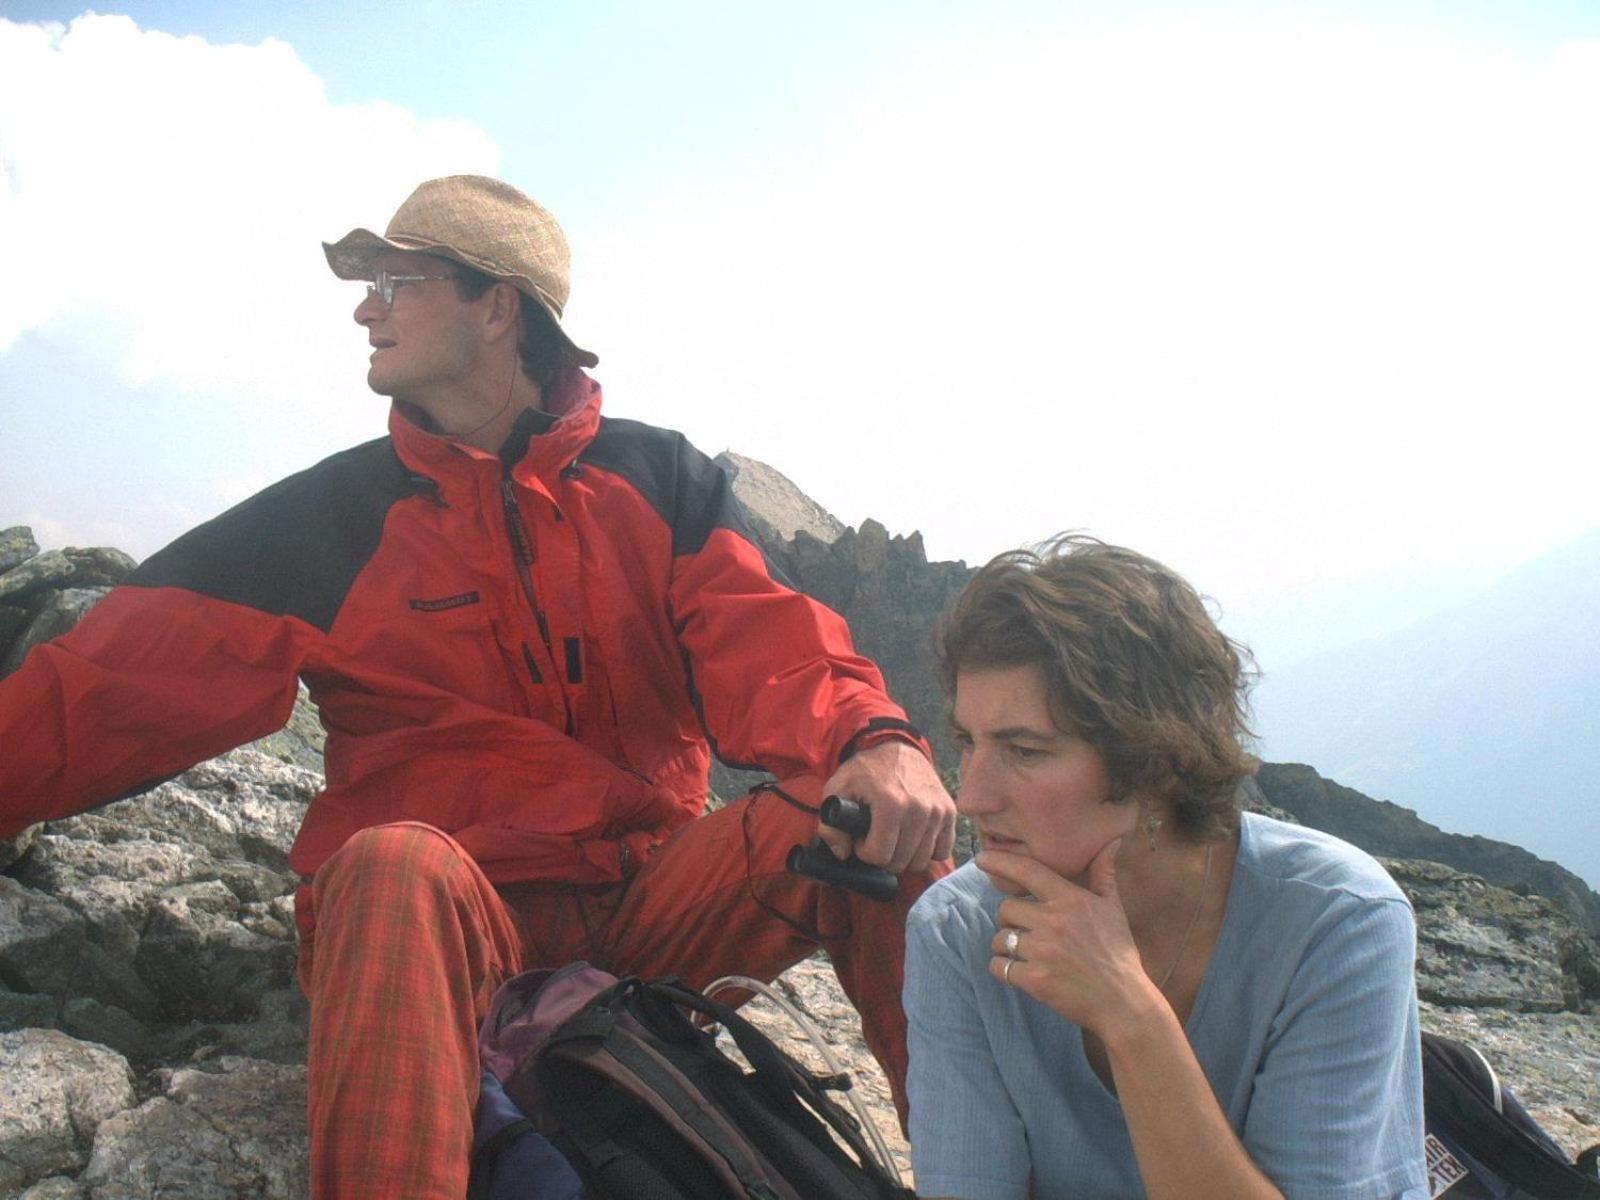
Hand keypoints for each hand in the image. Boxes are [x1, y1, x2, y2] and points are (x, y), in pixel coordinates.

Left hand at [819, 740, 954, 873]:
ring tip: (893, 836)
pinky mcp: (949, 812)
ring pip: (921, 861)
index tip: (862, 837)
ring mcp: (938, 811)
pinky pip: (942, 851)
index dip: (864, 851)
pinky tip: (913, 838)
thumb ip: (830, 826)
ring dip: (904, 856)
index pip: (879, 855)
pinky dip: (927, 850)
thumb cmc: (866, 771)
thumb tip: (842, 854)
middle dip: (884, 856)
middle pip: (901, 862)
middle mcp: (919, 809)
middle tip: (876, 837)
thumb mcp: (837, 789)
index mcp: (891, 804)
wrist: (896, 747)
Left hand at [980, 839, 1162, 1032]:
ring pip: (1000, 939)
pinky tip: (1018, 971)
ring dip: (1006, 946)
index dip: (1000, 861)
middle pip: (1005, 909)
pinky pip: (999, 967)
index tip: (981, 858)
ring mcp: (1043, 952)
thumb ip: (1104, 874)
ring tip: (1026, 953)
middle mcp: (1054, 922)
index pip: (1027, 871)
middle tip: (1025, 930)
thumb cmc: (1118, 953)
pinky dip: (1003, 969)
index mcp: (1071, 900)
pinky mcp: (1035, 980)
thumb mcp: (1113, 908)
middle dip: (1009, 919)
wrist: (1123, 1002)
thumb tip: (1112, 842)